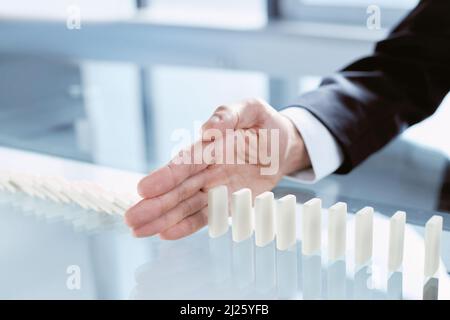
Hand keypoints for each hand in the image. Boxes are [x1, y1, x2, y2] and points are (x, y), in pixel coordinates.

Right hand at [125, 98, 310, 238]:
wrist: (284, 145)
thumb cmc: (264, 124)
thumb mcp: (251, 110)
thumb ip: (229, 115)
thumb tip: (208, 129)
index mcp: (209, 146)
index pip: (185, 163)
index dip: (165, 176)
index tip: (145, 189)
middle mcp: (207, 168)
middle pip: (177, 188)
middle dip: (154, 204)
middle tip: (131, 218)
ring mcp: (215, 187)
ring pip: (185, 205)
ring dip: (163, 218)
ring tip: (139, 230)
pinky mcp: (227, 202)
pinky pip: (205, 216)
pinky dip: (187, 226)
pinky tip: (166, 233)